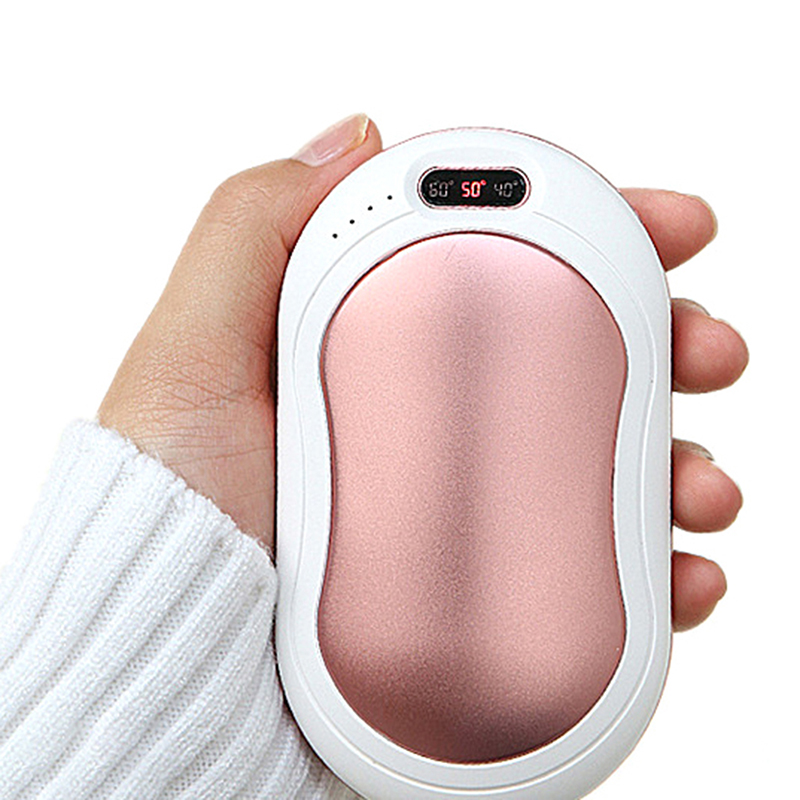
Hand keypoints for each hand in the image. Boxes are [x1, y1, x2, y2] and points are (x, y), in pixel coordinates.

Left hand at [98, 115, 747, 631]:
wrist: (177, 652)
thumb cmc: (169, 504)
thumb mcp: (193, 345)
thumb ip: (257, 230)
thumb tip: (354, 136)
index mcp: (385, 349)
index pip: (508, 273)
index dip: (593, 240)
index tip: (665, 229)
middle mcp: (432, 421)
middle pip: (575, 363)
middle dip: (665, 344)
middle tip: (709, 351)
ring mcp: (460, 507)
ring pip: (600, 467)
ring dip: (677, 463)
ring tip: (703, 488)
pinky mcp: (477, 591)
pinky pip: (588, 574)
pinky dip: (651, 571)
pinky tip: (682, 574)